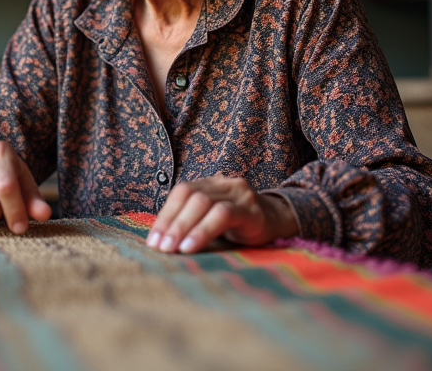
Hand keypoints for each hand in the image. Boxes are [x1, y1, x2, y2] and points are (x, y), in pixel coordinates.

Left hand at [147, 174, 297, 253]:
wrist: (279, 221)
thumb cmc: (239, 226)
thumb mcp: (212, 220)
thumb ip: (192, 222)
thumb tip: (160, 241)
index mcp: (209, 183)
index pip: (181, 193)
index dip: (164, 215)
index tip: (153, 240)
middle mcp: (223, 183)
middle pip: (189, 195)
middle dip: (171, 223)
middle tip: (160, 248)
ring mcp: (238, 193)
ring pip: (203, 203)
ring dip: (183, 227)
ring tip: (172, 249)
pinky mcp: (251, 209)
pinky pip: (222, 215)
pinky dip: (202, 230)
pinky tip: (190, 247)